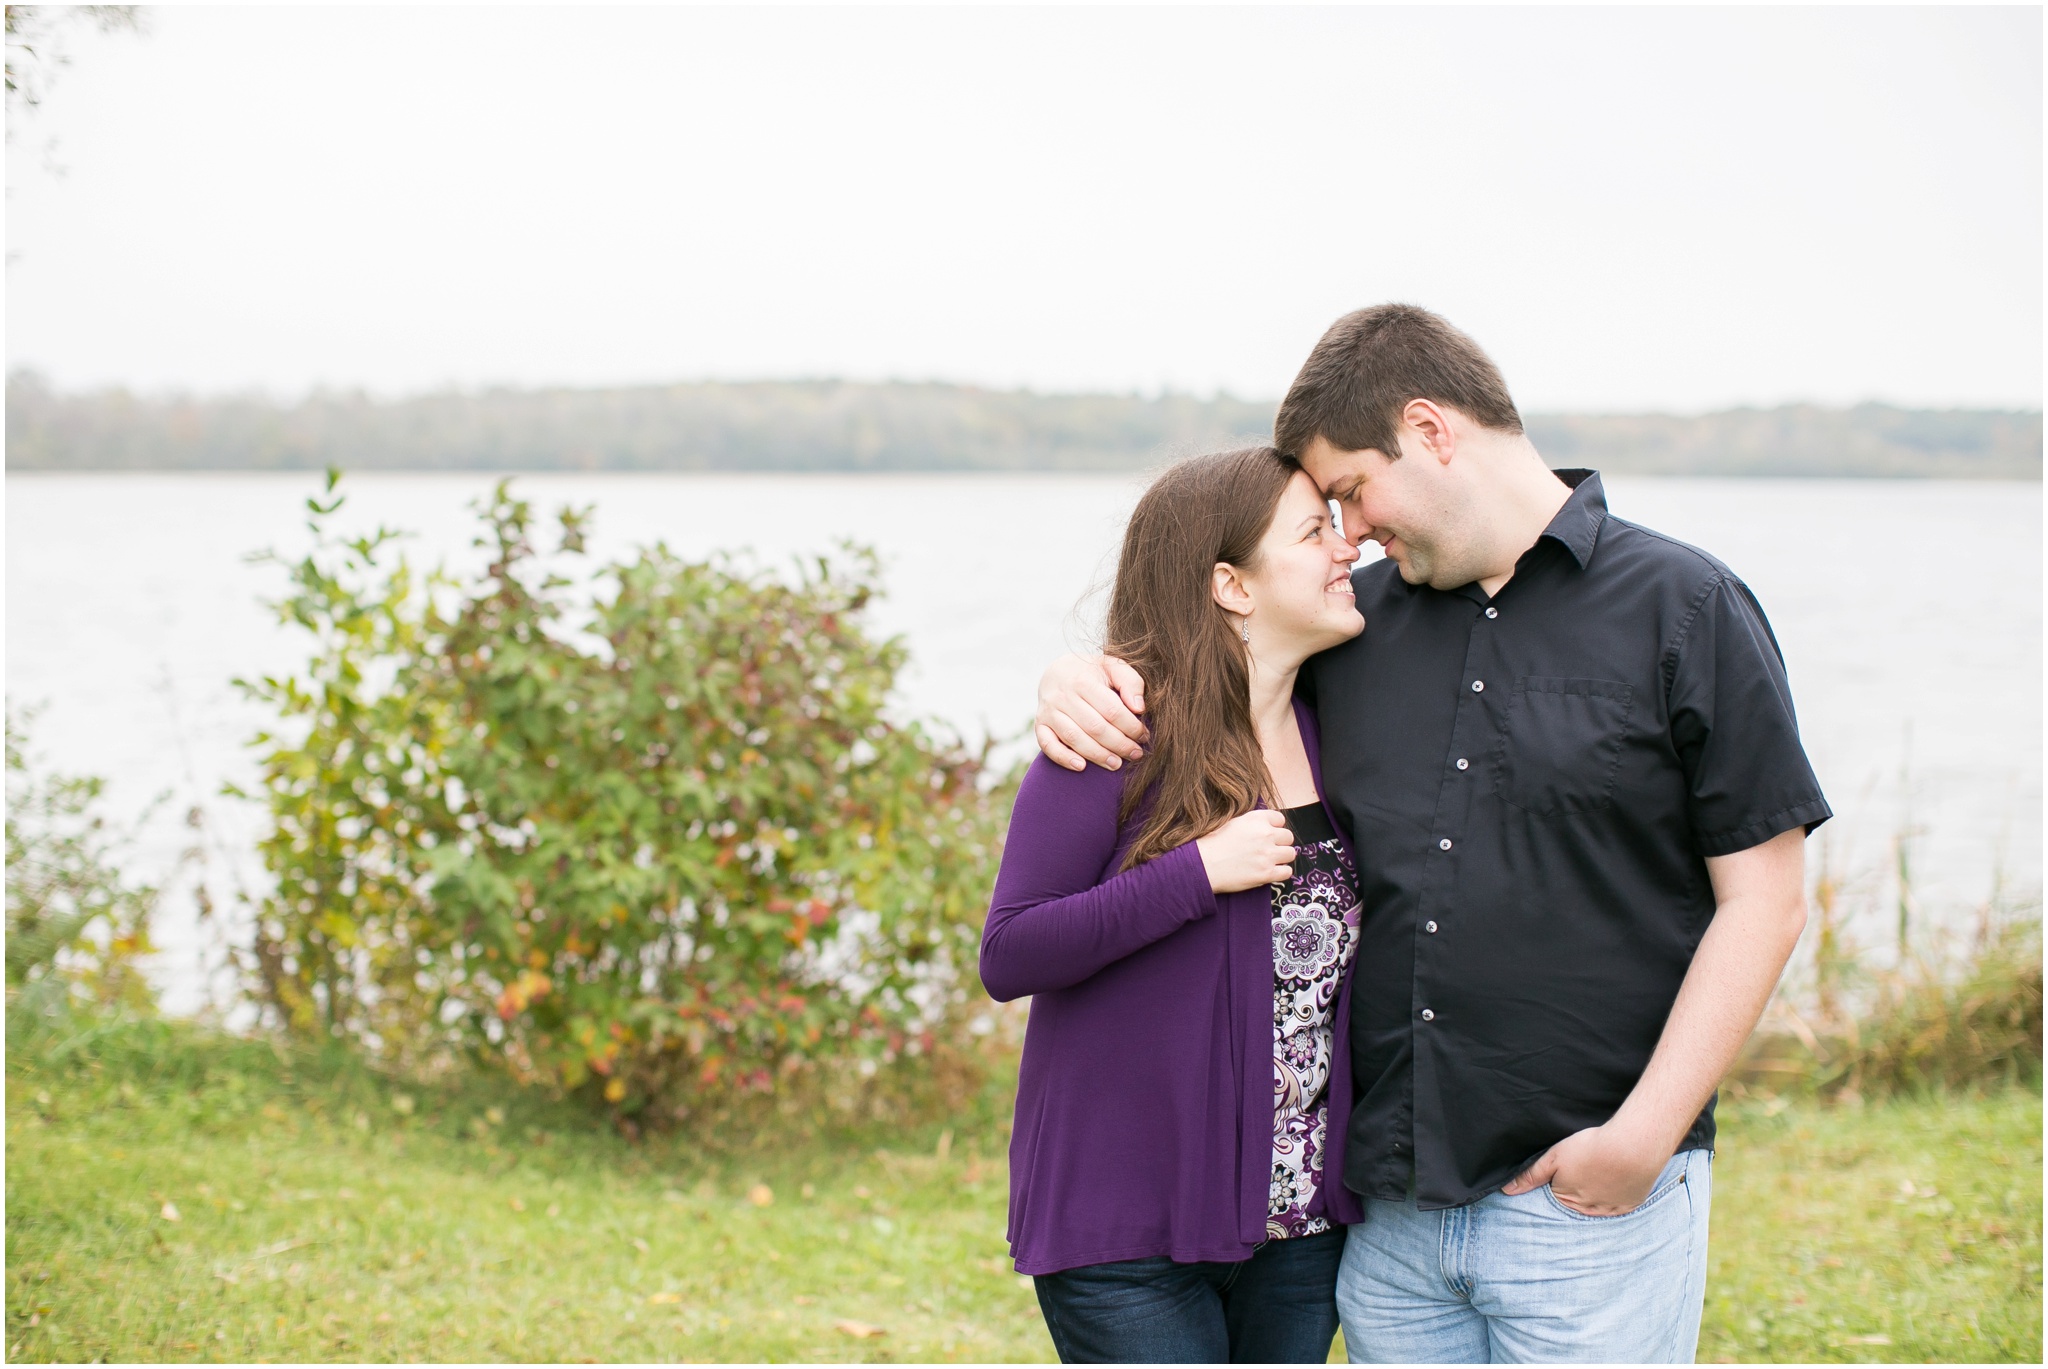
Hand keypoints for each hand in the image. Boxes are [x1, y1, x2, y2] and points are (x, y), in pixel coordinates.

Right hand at [1035, 653, 1149, 772]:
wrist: (1057, 671)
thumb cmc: (1092, 673)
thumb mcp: (1113, 667)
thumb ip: (1130, 682)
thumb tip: (1139, 708)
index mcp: (1083, 680)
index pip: (1112, 710)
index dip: (1131, 727)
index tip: (1144, 736)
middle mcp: (1063, 696)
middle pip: (1095, 727)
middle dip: (1119, 744)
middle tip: (1136, 754)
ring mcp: (1049, 711)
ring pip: (1074, 738)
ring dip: (1097, 755)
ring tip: (1116, 764)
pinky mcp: (1040, 725)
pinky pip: (1047, 745)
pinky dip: (1063, 758)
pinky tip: (1081, 766)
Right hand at [1194, 810, 1295, 893]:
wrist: (1202, 865)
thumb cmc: (1212, 844)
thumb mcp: (1232, 823)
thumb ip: (1252, 822)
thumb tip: (1266, 825)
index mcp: (1256, 819)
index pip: (1280, 819)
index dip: (1274, 827)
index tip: (1267, 835)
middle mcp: (1265, 834)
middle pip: (1288, 837)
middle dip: (1280, 843)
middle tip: (1268, 849)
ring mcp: (1267, 854)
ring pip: (1290, 853)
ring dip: (1282, 858)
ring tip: (1269, 861)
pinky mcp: (1266, 873)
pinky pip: (1287, 872)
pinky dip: (1280, 872)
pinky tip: (1270, 872)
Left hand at [1499, 1124, 1668, 1215]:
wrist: (1631, 1147)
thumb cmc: (1590, 1148)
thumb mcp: (1554, 1157)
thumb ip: (1530, 1175)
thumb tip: (1506, 1191)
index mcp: (1566, 1199)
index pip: (1556, 1197)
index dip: (1558, 1182)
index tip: (1566, 1170)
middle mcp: (1587, 1210)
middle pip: (1576, 1204)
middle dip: (1576, 1191)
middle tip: (1585, 1170)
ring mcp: (1610, 1210)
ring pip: (1597, 1207)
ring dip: (1597, 1195)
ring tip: (1600, 1174)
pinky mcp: (1629, 1205)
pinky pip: (1618, 1207)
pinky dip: (1615, 1197)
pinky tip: (1615, 1182)